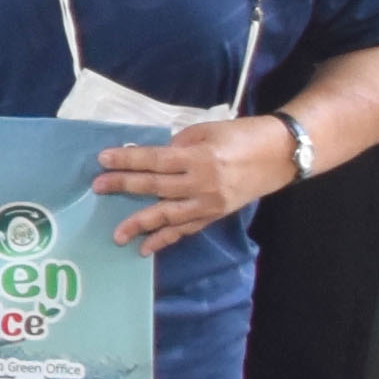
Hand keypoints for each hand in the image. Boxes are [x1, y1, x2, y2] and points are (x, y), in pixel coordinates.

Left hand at [95, 114, 299, 252]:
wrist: (281, 155)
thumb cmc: (243, 135)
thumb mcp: (207, 130)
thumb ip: (179, 144)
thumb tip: (151, 158)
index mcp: (200, 157)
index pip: (155, 160)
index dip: (128, 160)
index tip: (103, 160)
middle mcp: (203, 184)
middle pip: (155, 187)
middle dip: (124, 187)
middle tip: (97, 188)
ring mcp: (209, 204)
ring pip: (168, 216)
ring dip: (140, 225)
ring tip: (117, 235)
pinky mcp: (215, 216)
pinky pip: (186, 230)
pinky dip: (166, 239)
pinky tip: (146, 248)